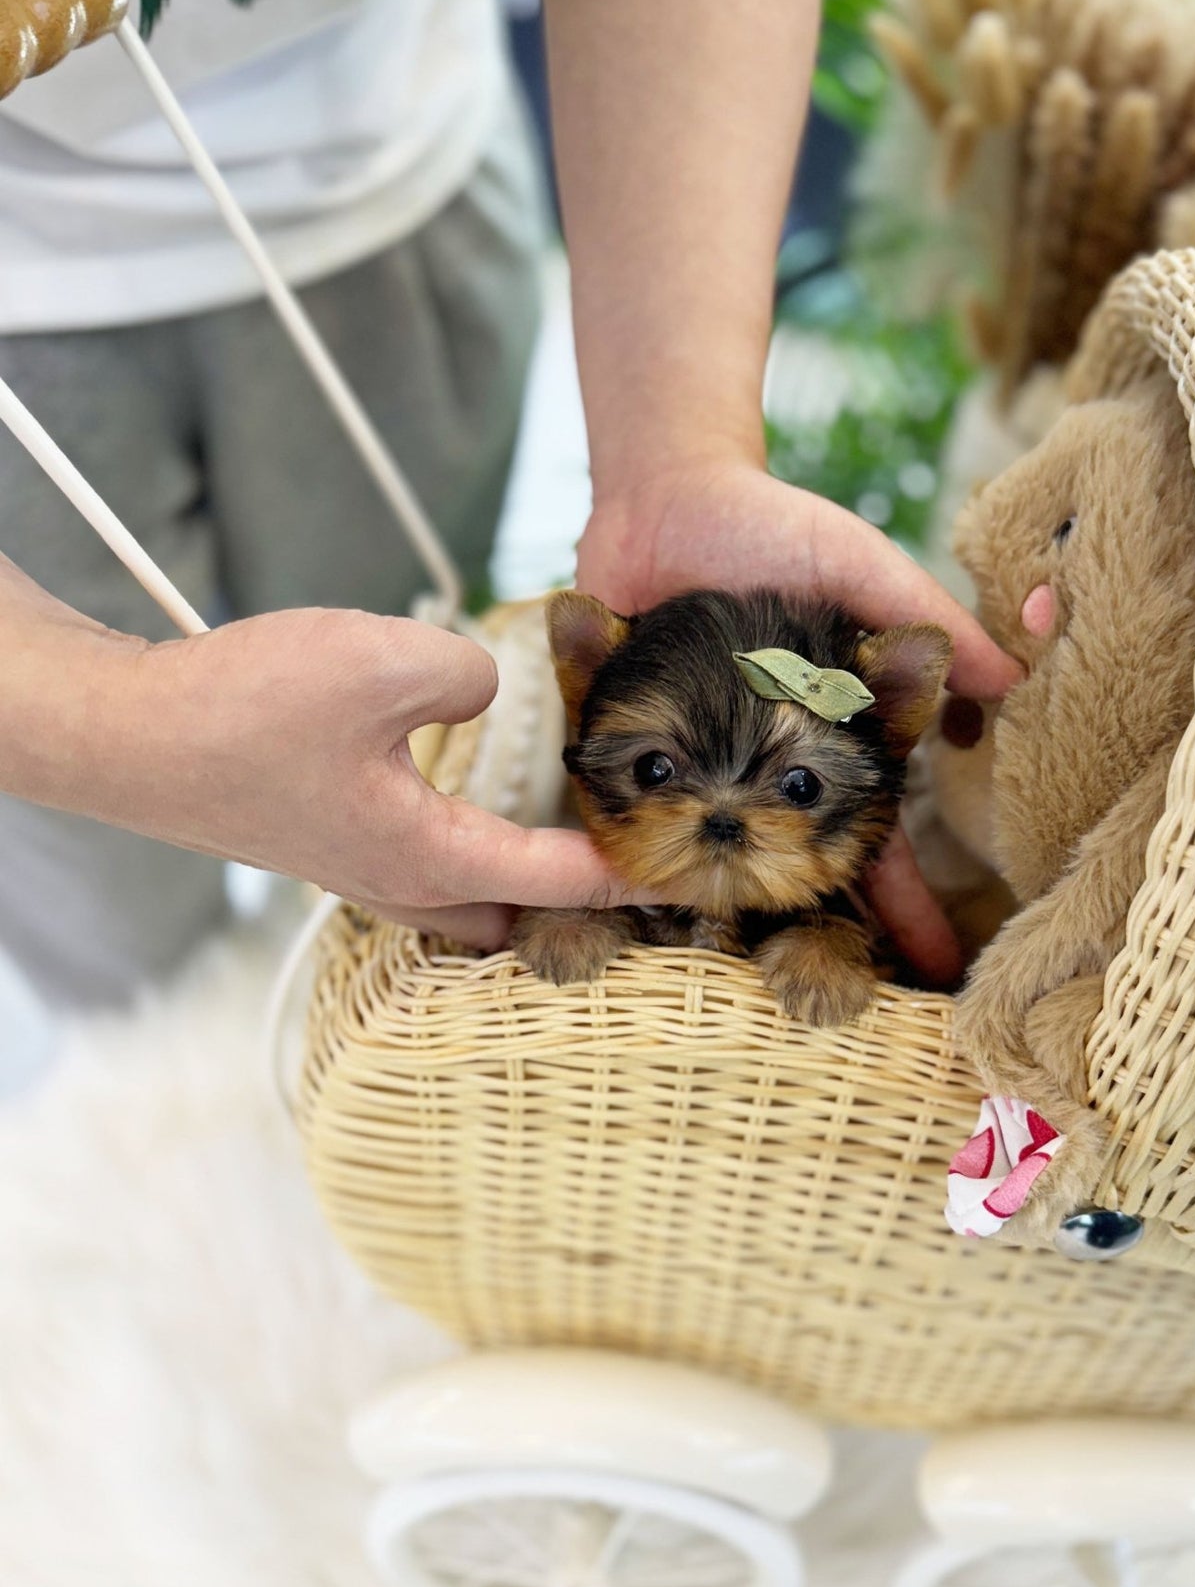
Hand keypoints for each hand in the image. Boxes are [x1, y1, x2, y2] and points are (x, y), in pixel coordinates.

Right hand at [4, 600, 633, 948]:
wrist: (128, 737)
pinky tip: (464, 802)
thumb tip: (489, 689)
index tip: (674, 872)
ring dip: (513, 886)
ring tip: (560, 844)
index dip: (619, 874)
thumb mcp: (379, 665)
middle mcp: (395, 881)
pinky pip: (417, 868)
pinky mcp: (323, 841)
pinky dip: (463, 855)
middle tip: (619, 869)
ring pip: (459, 902)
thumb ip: (464, 675)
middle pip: (507, 921)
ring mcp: (354, 868)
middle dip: (567, 909)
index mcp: (424, 857)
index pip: (550, 880)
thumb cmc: (241, 712)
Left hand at [577, 459, 1017, 980]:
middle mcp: (756, 770)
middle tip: (822, 1006)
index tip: (941, 971)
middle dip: (809, 934)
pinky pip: (614, 804)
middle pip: (788, 872)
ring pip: (702, 858)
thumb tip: (1016, 677)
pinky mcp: (616, 748)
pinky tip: (608, 898)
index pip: (875, 841)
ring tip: (716, 980)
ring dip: (705, 910)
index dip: (910, 905)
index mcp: (822, 747)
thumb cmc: (776, 529)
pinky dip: (606, 845)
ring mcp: (687, 767)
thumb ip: (927, 620)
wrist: (667, 490)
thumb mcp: (861, 568)